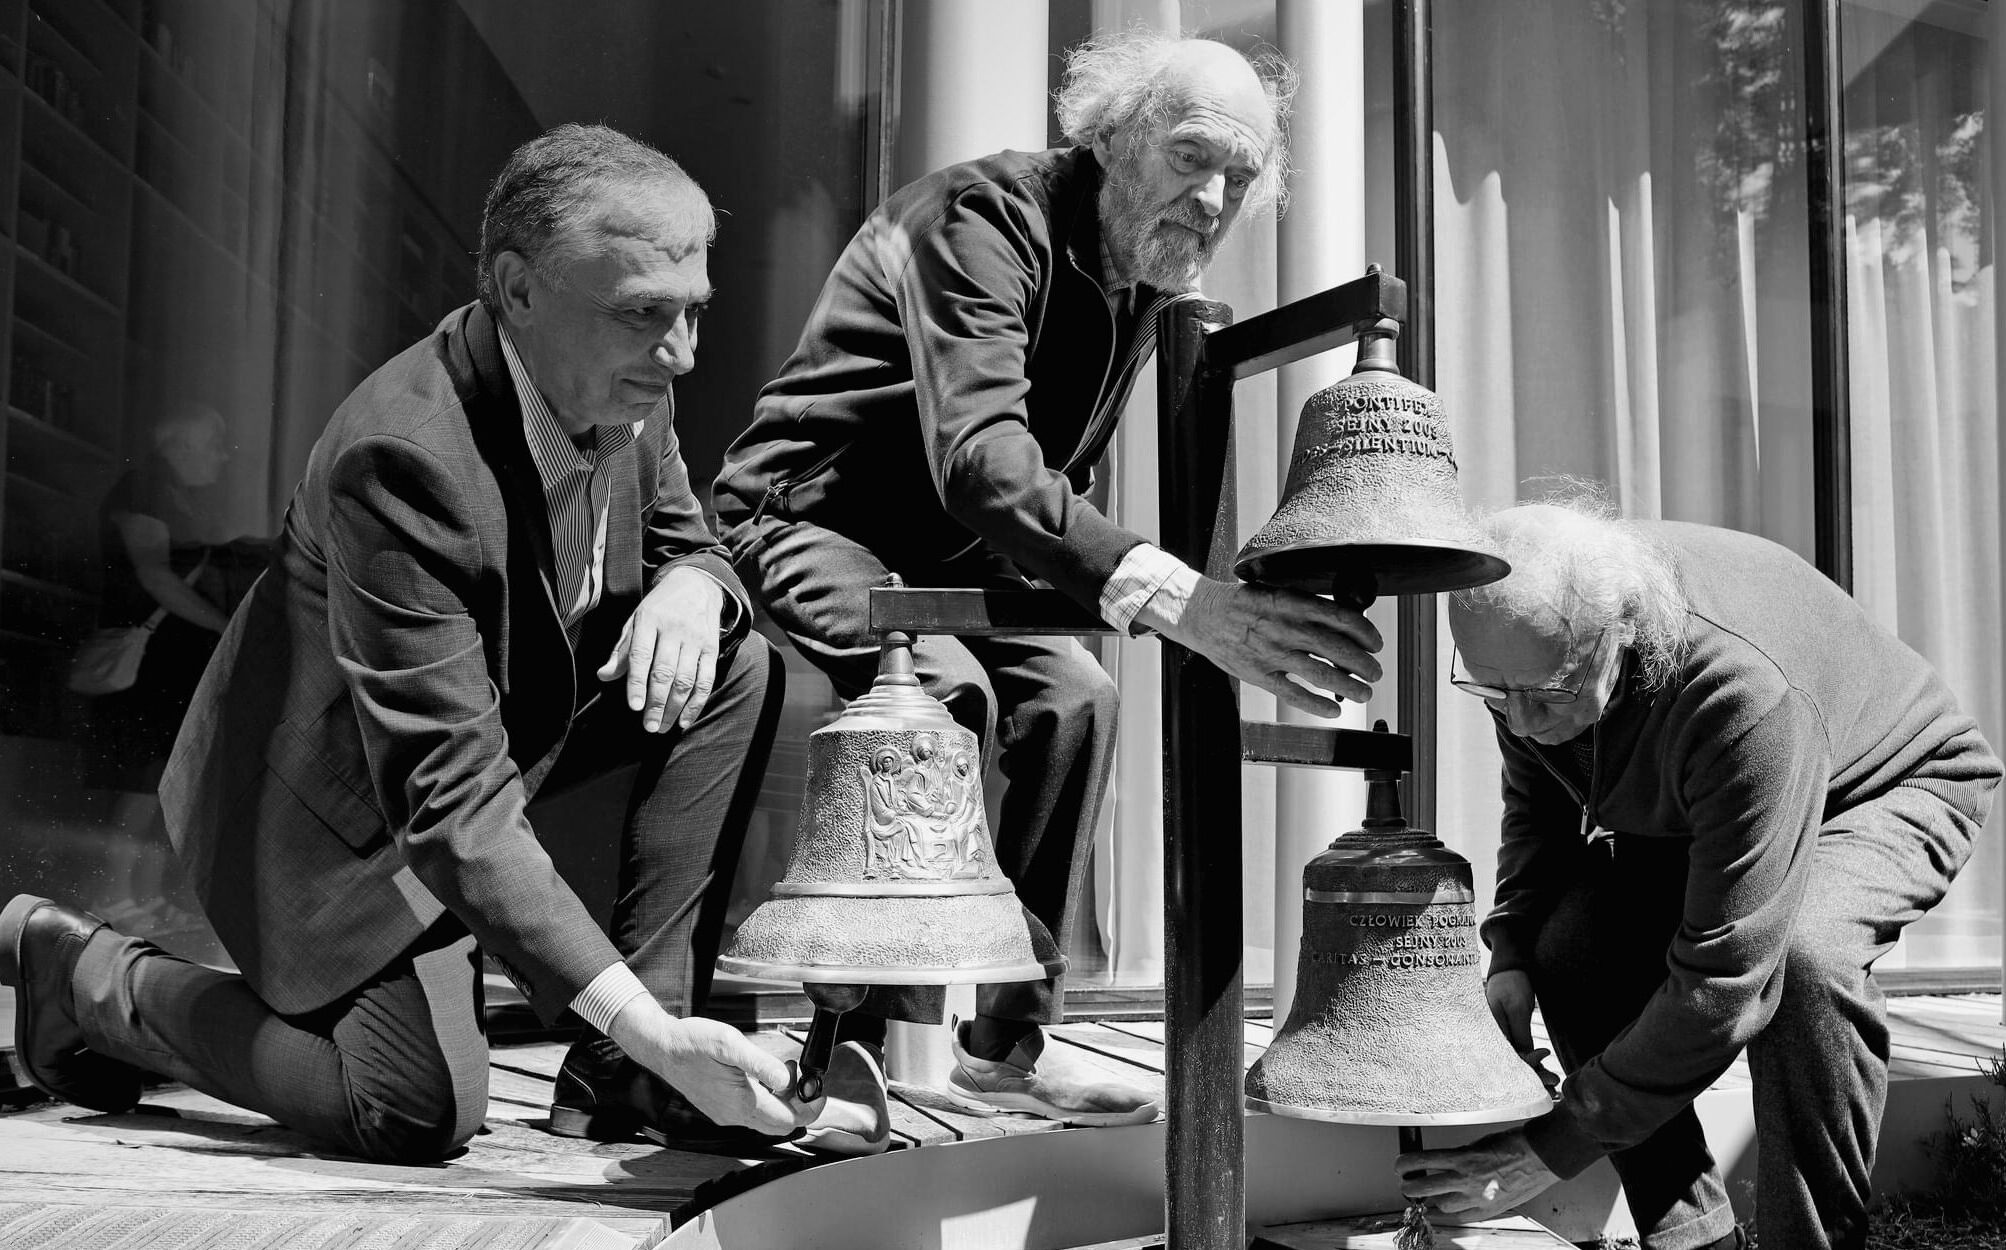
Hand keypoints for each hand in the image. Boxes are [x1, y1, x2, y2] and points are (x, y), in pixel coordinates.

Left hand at [598, 567, 725, 732]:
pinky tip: (686, 719)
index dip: (637, 683)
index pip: (641, 655)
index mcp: (649, 621)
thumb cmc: (660, 608)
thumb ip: (622, 650)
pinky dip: (697, 702)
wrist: (697, 584)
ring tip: (663, 726)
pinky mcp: (712, 648)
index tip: (634, 706)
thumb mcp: (636, 621)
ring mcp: (695, 639)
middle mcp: (674, 630)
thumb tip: (604, 675)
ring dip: (675, 708)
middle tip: (649, 726)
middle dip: (657, 703)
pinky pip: (706, 679)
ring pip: (686, 679)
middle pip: (665, 672)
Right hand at [608, 1005, 816, 1135]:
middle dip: (799, 1107)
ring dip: (783, 1103)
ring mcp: (726, 1114)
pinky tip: (764, 1078)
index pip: (786, 1120)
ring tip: (784, 1073)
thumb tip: (785, 1079)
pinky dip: (767, 1101)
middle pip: (779, 1125)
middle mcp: (734, 1115)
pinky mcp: (720, 1108)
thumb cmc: (692, 1043)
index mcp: (741, 1103)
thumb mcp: (730, 1045)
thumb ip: (760, 1063)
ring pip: (766, 1121)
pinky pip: (752, 1114)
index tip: (819, 1094)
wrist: (663, 1048)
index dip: (809, 1109)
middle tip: (805, 1083)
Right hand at [1143, 575, 1382, 716]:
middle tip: (1375, 672)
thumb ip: (1305, 602)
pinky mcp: (1259, 675)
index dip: (1365, 632)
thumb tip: (1342, 617)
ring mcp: (1272, 653)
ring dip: (1349, 686)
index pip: (1340, 617)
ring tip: (1364, 692)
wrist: (1201, 614)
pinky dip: (1318, 705)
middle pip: (1337, 649)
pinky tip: (1333, 710)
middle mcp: (1285, 628)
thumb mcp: (1275, 589)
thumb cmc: (1241, 602)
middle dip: (1364, 664)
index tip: (1375, 643)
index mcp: (1292, 602)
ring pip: (1322, 674)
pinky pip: (1294, 694)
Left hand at [1396, 1128, 1558, 1218]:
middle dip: (1410, 1187)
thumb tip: (1440, 1163)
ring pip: (1442, 1207)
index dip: (1405, 1165)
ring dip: (1434, 1200)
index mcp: (1462, 1157)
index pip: (1422, 1161)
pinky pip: (1462, 1217)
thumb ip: (1458, 1155)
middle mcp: (1467, 1179)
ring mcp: (1477, 1197)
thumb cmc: (1512, 1144)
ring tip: (1432, 1194)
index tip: (1400, 1166)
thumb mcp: (1477, 1143)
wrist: (1540, 1157)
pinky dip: (1454, 1212)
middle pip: (1425, 1188)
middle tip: (1406, 1185)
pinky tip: (1451, 1206)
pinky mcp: (1489, 1210)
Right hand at [1485, 968, 1560, 1093]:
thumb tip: (1527, 1057)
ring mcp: (1500, 1035)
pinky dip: (1532, 1061)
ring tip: (1554, 1081)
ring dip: (1534, 1071)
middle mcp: (1492, 1037)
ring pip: (1516, 1059)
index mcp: (1489, 1031)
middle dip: (1533, 1076)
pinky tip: (1544, 1070)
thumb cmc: (1511, 984)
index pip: (1506, 1057)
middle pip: (1511, 1063)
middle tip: (1554, 1084)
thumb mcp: (1517, 1007)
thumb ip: (1520, 1033)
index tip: (1546, 1064)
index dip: (1526, 1066)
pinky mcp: (1509, 1033)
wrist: (1510, 968)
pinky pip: (1519, 1051)